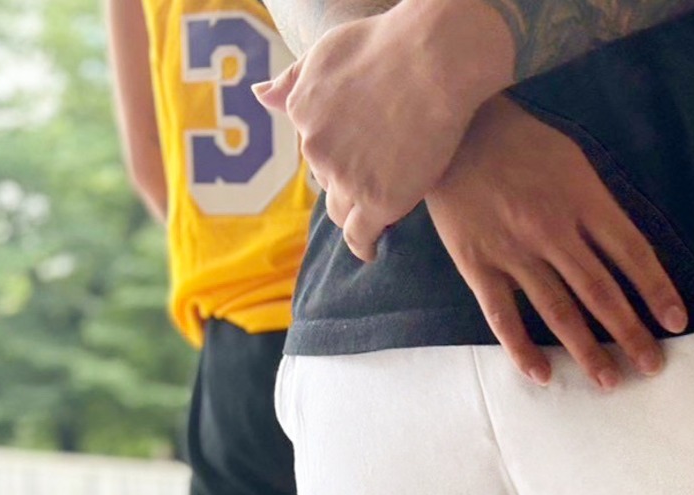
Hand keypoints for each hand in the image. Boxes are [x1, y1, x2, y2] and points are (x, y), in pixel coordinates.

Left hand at [255, 2, 511, 261]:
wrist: (433, 60)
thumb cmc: (389, 45)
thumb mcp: (327, 50)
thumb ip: (294, 79)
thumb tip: (259, 97)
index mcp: (301, 111)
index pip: (314, 148)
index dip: (339, 153)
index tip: (359, 155)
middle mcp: (316, 147)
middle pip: (328, 180)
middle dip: (348, 180)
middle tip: (380, 177)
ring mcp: (345, 178)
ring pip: (342, 211)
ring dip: (355, 214)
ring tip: (374, 217)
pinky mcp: (377, 201)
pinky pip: (360, 236)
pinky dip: (364, 246)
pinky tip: (372, 251)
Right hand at [428, 96, 687, 388]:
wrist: (452, 128)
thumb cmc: (519, 143)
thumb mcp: (572, 160)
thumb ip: (597, 206)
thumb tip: (629, 254)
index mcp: (581, 199)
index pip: (631, 252)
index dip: (657, 290)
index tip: (676, 322)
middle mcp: (552, 230)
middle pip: (600, 292)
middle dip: (630, 333)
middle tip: (652, 366)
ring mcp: (514, 251)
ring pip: (558, 311)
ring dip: (587, 351)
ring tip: (610, 381)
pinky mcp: (477, 265)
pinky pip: (503, 317)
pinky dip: (523, 349)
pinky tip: (544, 375)